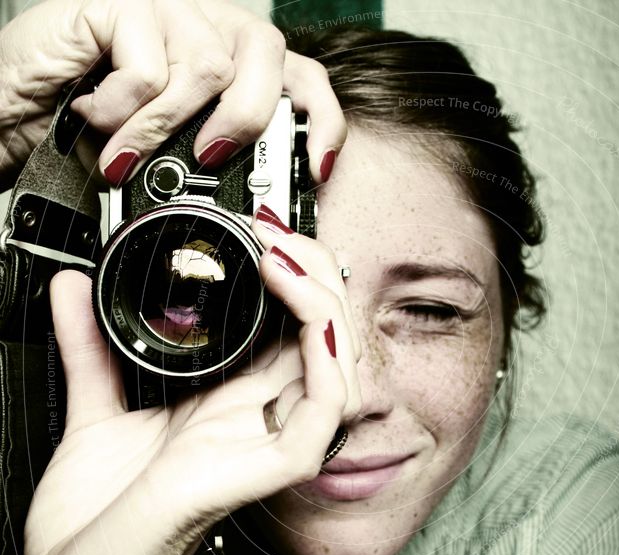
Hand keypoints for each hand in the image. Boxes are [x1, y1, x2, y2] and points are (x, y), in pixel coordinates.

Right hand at [0, 0, 344, 187]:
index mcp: (232, 59)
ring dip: (165, 130)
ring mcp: (165, 9)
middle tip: (207, 159)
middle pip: (265, 58)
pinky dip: (123, 112)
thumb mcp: (169, 153)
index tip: (317, 169)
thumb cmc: (93, 129)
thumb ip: (215, 159)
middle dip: (243, 123)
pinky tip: (96, 117)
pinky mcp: (119, 5)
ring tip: (125, 156)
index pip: (302, 75)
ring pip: (208, 68)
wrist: (12, 107)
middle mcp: (206, 25)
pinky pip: (149, 68)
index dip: (322, 120)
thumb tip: (265, 205)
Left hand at [22, 213, 360, 554]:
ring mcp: (267, 445)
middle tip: (276, 235)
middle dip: (310, 274)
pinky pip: (325, 406)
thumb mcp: (94, 413)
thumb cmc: (97, 522)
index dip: (288, 277)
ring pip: (337, 363)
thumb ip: (91, 348)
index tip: (257, 234)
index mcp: (225, 405)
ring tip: (285, 258)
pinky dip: (324, 352)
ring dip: (321, 302)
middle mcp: (257, 421)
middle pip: (320, 337)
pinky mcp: (268, 471)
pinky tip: (303, 312)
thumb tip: (78, 287)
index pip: (286, 331)